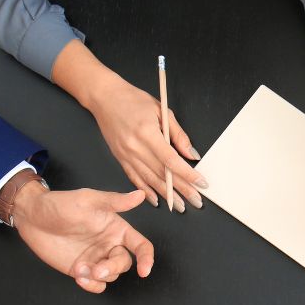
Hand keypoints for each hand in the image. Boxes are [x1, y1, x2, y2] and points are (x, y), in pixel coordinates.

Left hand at [13, 185, 154, 293]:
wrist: (32, 217)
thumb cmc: (60, 204)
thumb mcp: (88, 200)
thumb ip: (115, 201)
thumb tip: (140, 195)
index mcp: (116, 228)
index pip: (140, 245)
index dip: (146, 258)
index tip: (144, 270)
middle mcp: (109, 245)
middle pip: (124, 264)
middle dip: (112, 268)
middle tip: (96, 269)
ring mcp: (95, 259)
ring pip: (110, 276)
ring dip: (98, 276)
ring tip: (80, 268)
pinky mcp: (81, 270)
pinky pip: (96, 285)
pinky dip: (92, 286)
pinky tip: (79, 278)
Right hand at [87, 75, 206, 210]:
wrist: (104, 98)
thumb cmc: (133, 100)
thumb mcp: (161, 110)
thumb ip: (178, 134)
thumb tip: (191, 154)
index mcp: (147, 134)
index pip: (171, 161)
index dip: (187, 174)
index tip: (201, 183)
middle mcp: (135, 148)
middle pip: (162, 174)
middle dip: (182, 190)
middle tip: (197, 201)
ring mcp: (125, 155)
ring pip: (149, 180)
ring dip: (166, 195)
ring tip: (180, 206)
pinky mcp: (120, 159)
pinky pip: (134, 179)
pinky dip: (146, 191)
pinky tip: (156, 200)